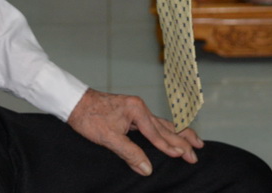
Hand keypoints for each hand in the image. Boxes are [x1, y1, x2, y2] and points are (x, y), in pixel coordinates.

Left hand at [66, 89, 202, 173]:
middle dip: (183, 140)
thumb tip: (147, 169)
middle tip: (198, 152)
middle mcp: (139, 107)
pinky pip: (154, 123)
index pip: (157, 134)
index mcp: (137, 110)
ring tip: (196, 141)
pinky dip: (166, 130)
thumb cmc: (89, 116)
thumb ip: (129, 153)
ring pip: (163, 124)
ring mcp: (136, 109)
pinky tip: (172, 134)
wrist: (74, 101)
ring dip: (179, 133)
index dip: (170, 147)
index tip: (184, 157)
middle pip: (166, 127)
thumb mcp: (108, 137)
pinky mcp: (131, 112)